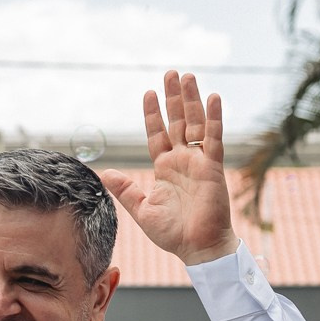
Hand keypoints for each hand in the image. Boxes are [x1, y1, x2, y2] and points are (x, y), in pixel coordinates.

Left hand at [99, 70, 238, 267]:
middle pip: (178, 121)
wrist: (196, 248)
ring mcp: (199, 162)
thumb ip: (125, 190)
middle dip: (173, 98)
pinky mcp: (213, 168)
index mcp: (165, 167)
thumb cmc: (172, 232)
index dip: (152, 114)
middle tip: (171, 73)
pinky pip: (214, 139)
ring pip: (195, 123)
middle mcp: (182, 160)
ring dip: (191, 100)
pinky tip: (212, 97)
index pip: (157, 134)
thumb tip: (105, 173)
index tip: (148, 93)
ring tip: (187, 76)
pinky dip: (214, 119)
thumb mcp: (141, 210)